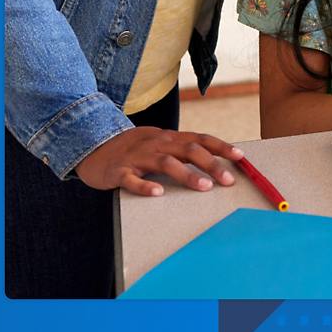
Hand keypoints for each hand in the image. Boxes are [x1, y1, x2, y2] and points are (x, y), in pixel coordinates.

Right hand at [74, 126, 244, 196]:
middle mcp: (156, 143)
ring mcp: (137, 156)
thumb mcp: (159, 143)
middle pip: (189, 150)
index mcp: (168, 137)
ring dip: (187, 175)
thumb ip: (181, 149)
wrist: (91, 145)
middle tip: (229, 180)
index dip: (221, 147)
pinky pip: (132, 178)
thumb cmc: (133, 148)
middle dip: (212, 164)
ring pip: (166, 163)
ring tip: (204, 187)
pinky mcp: (118, 171)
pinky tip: (157, 193)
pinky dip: (145, 185)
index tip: (241, 157)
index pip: (200, 139)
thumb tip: (214, 160)